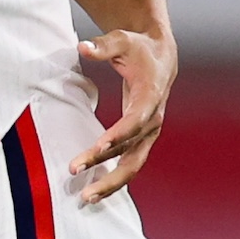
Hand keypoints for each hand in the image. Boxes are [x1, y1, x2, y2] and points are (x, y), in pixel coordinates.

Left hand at [71, 28, 175, 202]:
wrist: (160, 57)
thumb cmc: (137, 47)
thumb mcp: (121, 40)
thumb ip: (102, 46)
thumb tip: (82, 46)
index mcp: (150, 96)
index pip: (136, 120)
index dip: (120, 134)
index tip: (99, 146)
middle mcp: (153, 120)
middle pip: (133, 152)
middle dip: (109, 168)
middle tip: (79, 178)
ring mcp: (149, 132)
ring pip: (132, 164)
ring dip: (111, 182)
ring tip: (85, 198)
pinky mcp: (142, 138)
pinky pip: (129, 163)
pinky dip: (113, 177)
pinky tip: (93, 190)